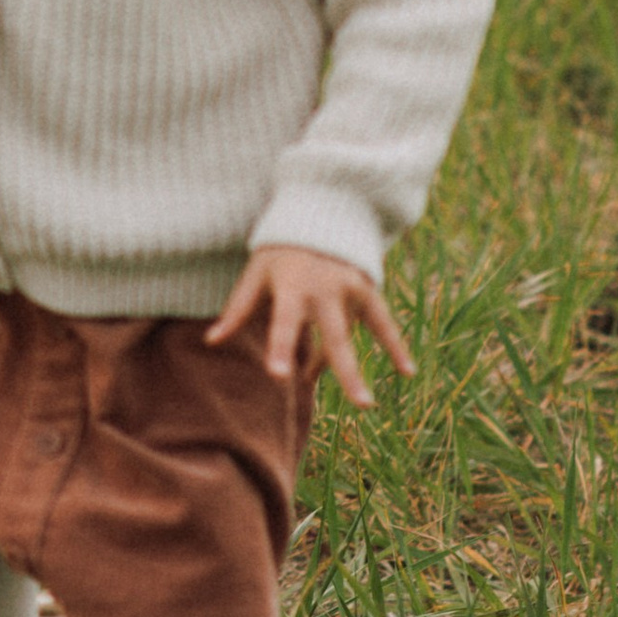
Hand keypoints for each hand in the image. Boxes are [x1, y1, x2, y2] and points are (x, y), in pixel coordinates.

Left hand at [205, 246, 410, 410]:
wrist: (320, 211)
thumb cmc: (280, 250)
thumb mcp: (256, 272)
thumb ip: (238, 308)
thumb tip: (211, 341)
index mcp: (292, 286)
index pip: (285, 322)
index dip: (282, 347)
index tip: (280, 376)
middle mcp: (325, 290)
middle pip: (333, 336)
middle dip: (341, 370)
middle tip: (353, 403)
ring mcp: (350, 290)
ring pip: (354, 335)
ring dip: (359, 367)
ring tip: (366, 405)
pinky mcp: (367, 289)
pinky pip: (383, 321)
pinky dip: (395, 344)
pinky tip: (407, 371)